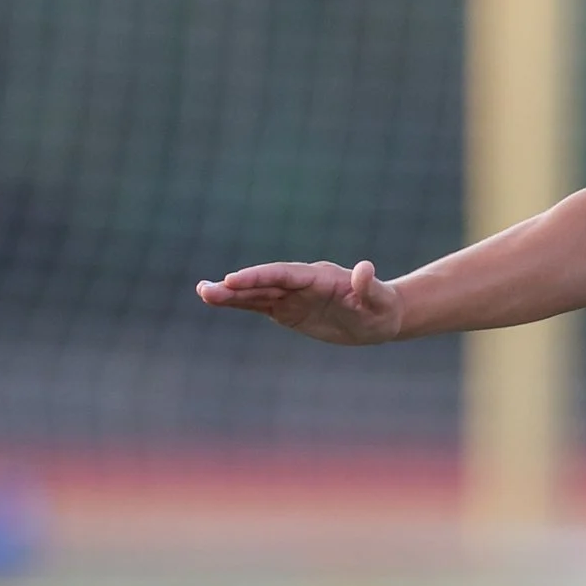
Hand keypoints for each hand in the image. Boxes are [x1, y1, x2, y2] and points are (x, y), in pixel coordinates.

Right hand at [195, 259, 405, 343]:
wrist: (380, 317)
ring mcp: (292, 295)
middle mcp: (301, 282)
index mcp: (320, 277)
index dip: (260, 276)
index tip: (234, 279)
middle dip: (237, 286)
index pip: (284, 274)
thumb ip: (369, 286)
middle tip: (206, 290)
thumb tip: (365, 269)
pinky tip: (215, 300)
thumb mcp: (380, 301)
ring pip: (257, 294)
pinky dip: (238, 303)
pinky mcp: (287, 309)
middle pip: (265, 282)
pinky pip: (259, 305)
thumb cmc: (382, 307)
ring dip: (231, 295)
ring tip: (203, 293)